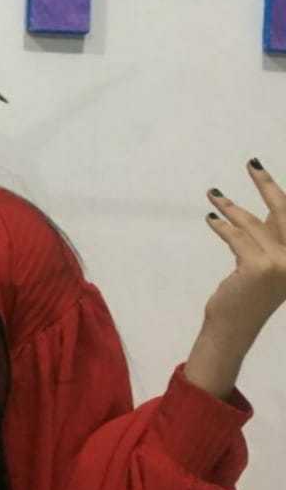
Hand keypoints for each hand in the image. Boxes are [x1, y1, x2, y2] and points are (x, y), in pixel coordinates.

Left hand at [202, 160, 285, 356]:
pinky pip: (236, 236)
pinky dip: (221, 225)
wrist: (235, 326)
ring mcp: (282, 263)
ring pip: (251, 223)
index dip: (276, 191)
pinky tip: (212, 219)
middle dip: (266, 183)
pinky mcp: (259, 266)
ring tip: (214, 194)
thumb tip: (271, 198)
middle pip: (282, 211)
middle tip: (251, 163)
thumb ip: (272, 233)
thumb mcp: (269, 260)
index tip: (263, 168)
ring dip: (229, 206)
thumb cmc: (252, 293)